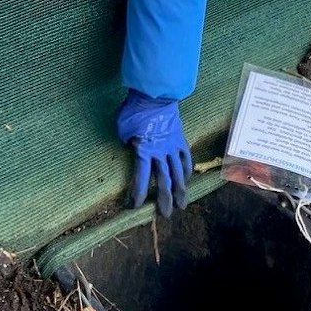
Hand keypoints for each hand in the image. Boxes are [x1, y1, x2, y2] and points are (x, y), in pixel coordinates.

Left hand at [117, 90, 190, 216]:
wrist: (155, 94)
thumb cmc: (134, 110)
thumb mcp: (122, 128)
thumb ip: (126, 141)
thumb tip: (129, 146)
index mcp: (144, 151)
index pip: (141, 178)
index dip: (138, 194)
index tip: (135, 206)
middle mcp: (160, 153)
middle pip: (164, 181)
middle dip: (164, 200)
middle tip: (166, 215)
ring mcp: (173, 146)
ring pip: (178, 173)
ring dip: (180, 190)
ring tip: (182, 205)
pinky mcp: (180, 139)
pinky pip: (186, 157)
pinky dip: (187, 170)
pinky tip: (187, 179)